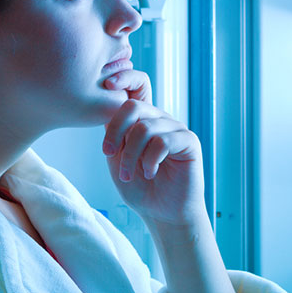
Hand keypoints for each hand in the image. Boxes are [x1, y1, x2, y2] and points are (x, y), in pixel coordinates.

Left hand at [102, 69, 207, 225]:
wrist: (162, 214)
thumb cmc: (140, 188)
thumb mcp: (117, 158)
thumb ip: (112, 133)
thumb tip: (103, 108)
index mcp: (142, 119)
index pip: (137, 85)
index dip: (124, 77)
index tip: (107, 84)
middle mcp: (159, 119)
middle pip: (133, 105)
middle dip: (115, 131)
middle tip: (108, 153)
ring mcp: (175, 128)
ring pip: (144, 128)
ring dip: (130, 155)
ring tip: (129, 176)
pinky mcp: (189, 142)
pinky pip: (162, 141)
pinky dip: (149, 160)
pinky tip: (149, 173)